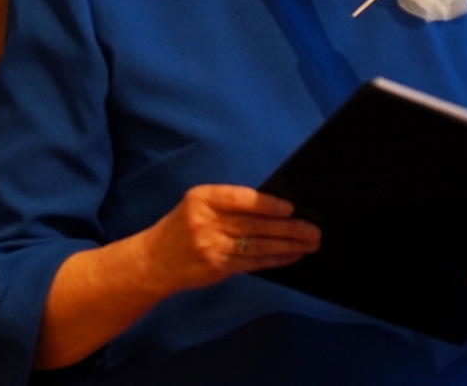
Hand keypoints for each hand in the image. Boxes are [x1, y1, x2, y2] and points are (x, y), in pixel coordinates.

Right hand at [139, 184, 321, 294]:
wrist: (153, 261)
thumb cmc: (182, 227)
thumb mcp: (199, 205)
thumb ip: (230, 204)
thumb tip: (276, 208)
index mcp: (203, 198)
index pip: (241, 199)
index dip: (267, 204)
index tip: (290, 208)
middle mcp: (205, 221)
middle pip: (254, 225)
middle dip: (288, 228)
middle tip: (313, 230)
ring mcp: (210, 246)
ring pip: (258, 246)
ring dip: (288, 246)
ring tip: (310, 244)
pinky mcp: (216, 267)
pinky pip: (253, 263)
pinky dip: (275, 259)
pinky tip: (291, 256)